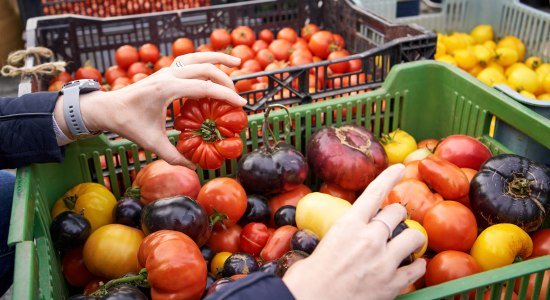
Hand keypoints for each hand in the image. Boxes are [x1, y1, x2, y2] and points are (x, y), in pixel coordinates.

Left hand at [55, 52, 245, 168]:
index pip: (203, 88)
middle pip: (205, 68)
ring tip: (237, 60)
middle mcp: (168, 75)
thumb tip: (194, 168)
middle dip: (225, 80)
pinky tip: (215, 66)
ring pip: (197, 56)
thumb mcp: (151, 142)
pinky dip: (205, 60)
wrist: (108, 108)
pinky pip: (189, 60)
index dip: (225, 95)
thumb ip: (173, 156)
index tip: (241, 104)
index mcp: (166, 89)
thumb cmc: (127, 124)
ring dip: (218, 57)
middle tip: (238, 95)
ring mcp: (166, 70)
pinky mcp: (166, 71)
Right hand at [282, 164, 425, 299]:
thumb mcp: (321, 248)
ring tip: (406, 244)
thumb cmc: (307, 280)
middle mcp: (369, 238)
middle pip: (397, 213)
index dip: (388, 177)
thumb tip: (342, 241)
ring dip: (411, 238)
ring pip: (413, 237)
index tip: (399, 168)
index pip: (373, 193)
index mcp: (348, 225)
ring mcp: (384, 261)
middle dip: (397, 215)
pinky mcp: (392, 284)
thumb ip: (339, 239)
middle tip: (393, 223)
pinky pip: (417, 267)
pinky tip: (411, 266)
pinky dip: (417, 265)